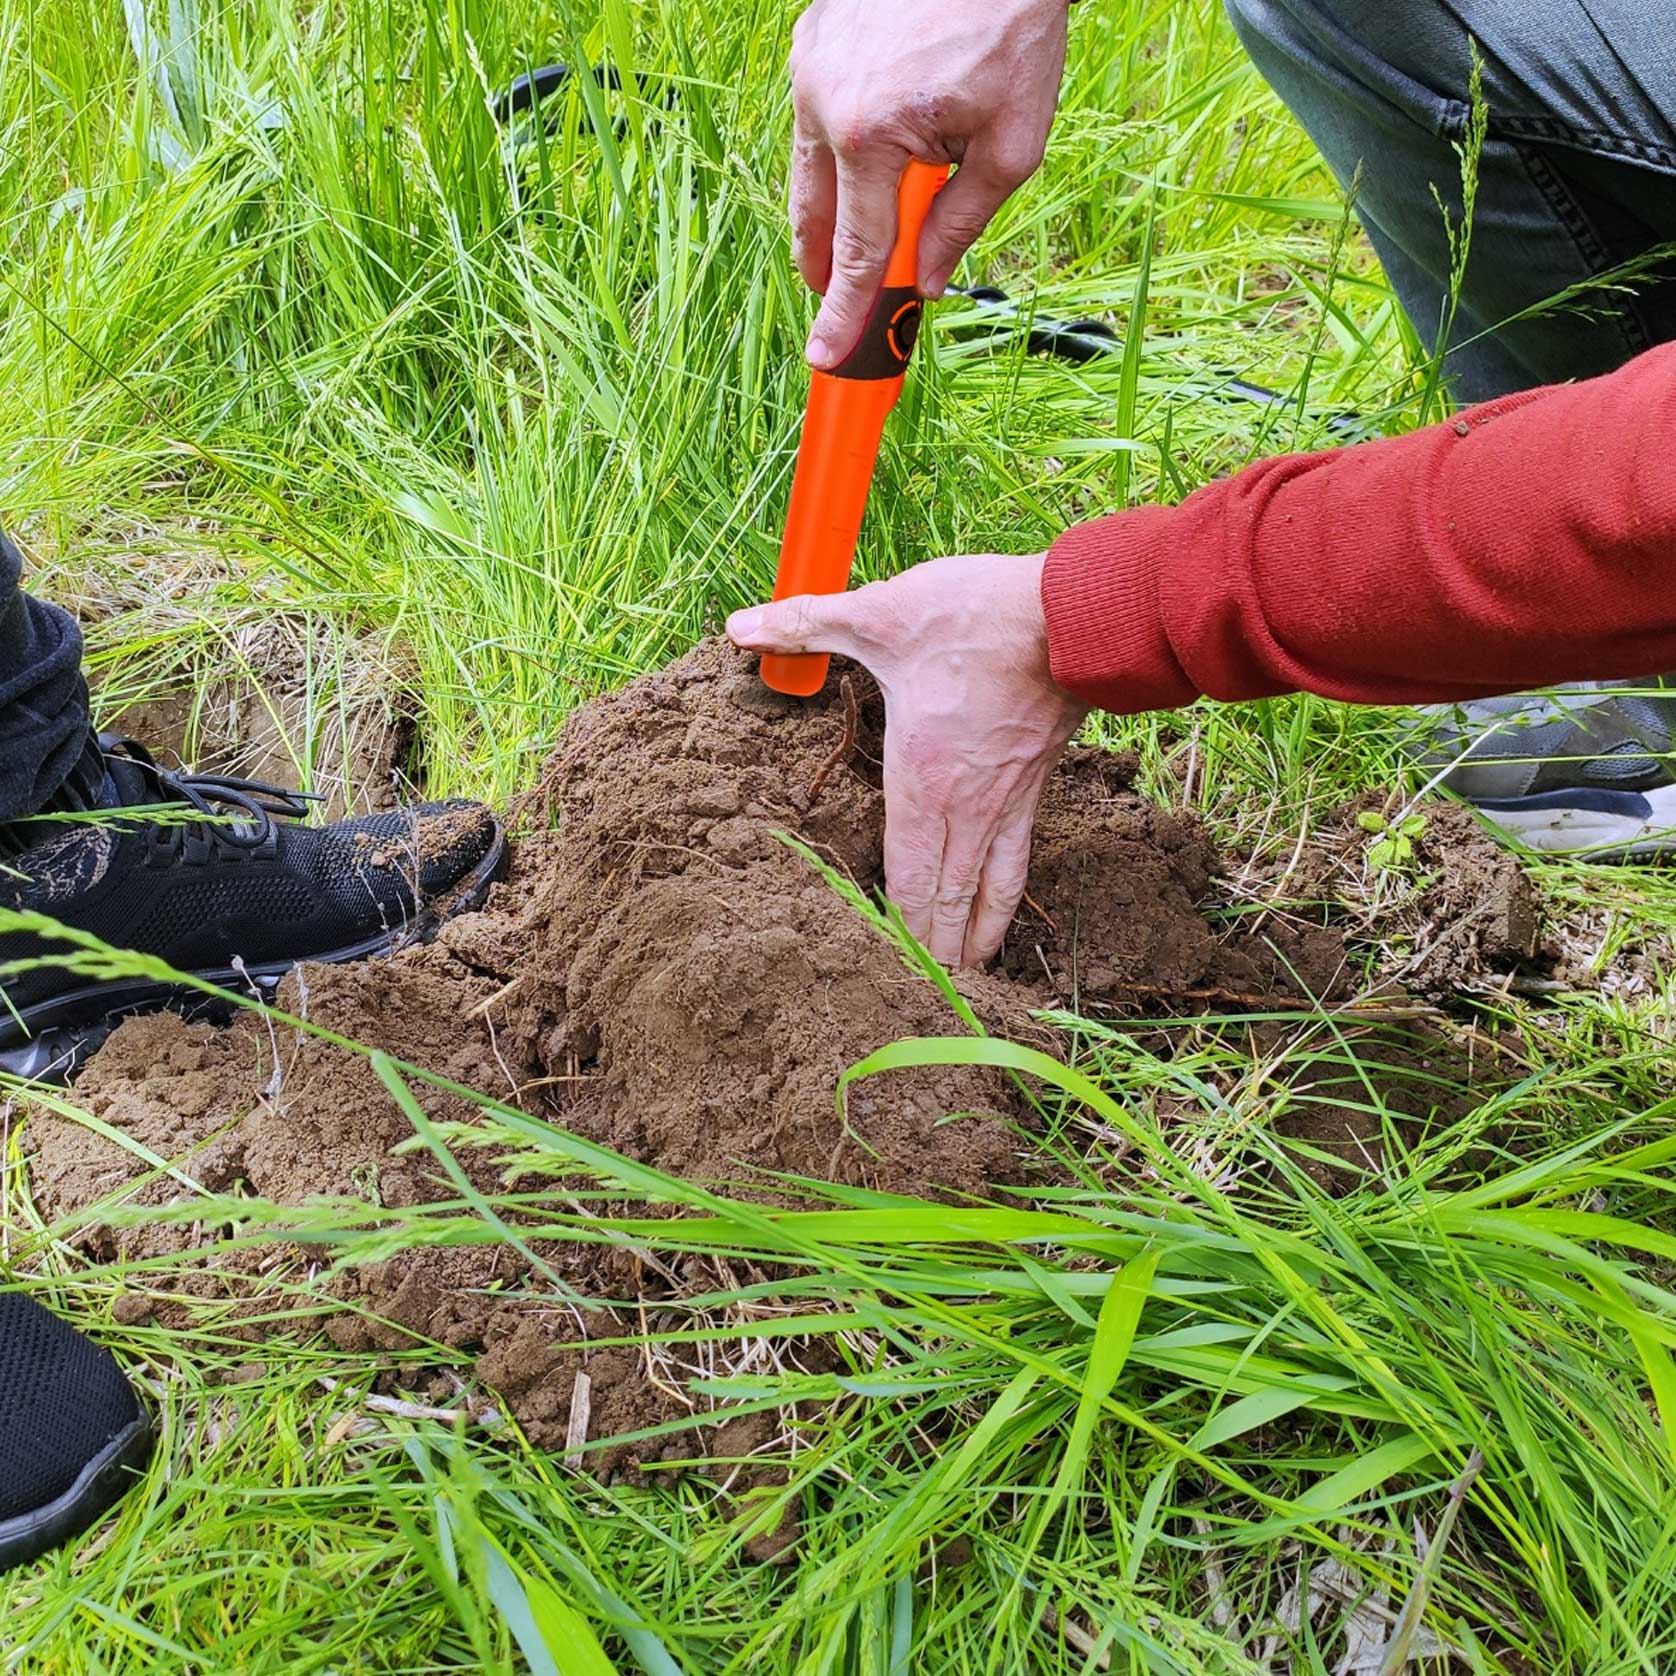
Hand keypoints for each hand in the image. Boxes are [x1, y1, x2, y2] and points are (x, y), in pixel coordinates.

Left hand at [727, 553, 1087, 965]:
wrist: (1068, 612)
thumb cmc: (973, 616)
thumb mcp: (880, 613)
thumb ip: (805, 623)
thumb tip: (737, 626)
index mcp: (921, 780)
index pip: (904, 876)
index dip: (892, 927)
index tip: (877, 968)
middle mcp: (964, 806)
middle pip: (943, 901)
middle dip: (926, 953)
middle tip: (910, 999)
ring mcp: (1004, 802)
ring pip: (983, 893)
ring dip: (967, 941)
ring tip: (956, 984)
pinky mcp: (1034, 788)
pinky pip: (1016, 863)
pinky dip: (1003, 903)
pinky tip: (997, 918)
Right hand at [788, 0, 1069, 369]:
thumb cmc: (1013, 26)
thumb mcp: (1011, 143)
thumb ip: (962, 221)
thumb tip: (926, 280)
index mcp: (869, 132)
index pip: (857, 250)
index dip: (844, 312)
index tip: (826, 356)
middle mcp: (824, 99)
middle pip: (817, 215)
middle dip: (827, 265)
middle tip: (836, 303)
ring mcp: (810, 65)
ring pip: (810, 167)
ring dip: (835, 206)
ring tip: (858, 235)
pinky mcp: (813, 40)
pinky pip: (817, 118)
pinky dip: (840, 149)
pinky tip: (870, 157)